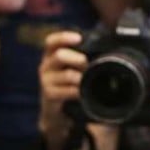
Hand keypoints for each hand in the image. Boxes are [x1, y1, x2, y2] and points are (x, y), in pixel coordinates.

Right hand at [38, 31, 87, 148]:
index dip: (64, 37)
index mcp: (51, 54)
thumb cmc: (68, 84)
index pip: (51, 41)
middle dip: (78, 59)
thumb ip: (80, 56)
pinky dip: (78, 91)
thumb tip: (103, 45)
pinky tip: (83, 92)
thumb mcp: (71, 67)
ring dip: (81, 77)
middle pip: (59, 55)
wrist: (57, 111)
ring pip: (67, 75)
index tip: (79, 38)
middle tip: (87, 64)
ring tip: (87, 80)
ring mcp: (46, 81)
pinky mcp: (49, 95)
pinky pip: (67, 91)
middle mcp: (46, 65)